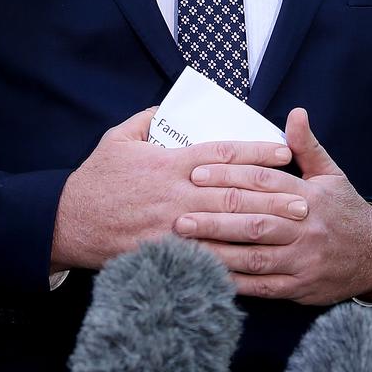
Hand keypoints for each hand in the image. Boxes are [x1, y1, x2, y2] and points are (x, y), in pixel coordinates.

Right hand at [51, 108, 301, 270]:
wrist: (67, 221)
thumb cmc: (95, 178)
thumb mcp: (117, 137)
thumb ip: (144, 120)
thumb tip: (164, 109)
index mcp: (170, 161)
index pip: (223, 153)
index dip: (257, 151)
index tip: (286, 151)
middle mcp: (177, 192)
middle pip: (234, 192)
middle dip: (272, 195)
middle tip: (305, 200)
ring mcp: (172, 225)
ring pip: (226, 226)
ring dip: (262, 228)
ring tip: (291, 229)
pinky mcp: (164, 252)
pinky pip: (204, 257)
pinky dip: (232, 260)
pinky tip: (257, 263)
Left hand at [174, 107, 371, 304]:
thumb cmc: (344, 209)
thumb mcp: (331, 173)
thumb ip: (307, 146)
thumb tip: (296, 112)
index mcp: (309, 195)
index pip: (264, 182)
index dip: (229, 175)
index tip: (197, 173)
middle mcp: (304, 227)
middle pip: (254, 220)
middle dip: (214, 217)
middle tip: (180, 213)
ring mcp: (302, 260)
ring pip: (254, 255)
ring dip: (218, 250)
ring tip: (186, 244)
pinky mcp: (299, 287)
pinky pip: (262, 286)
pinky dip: (235, 282)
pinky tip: (209, 274)